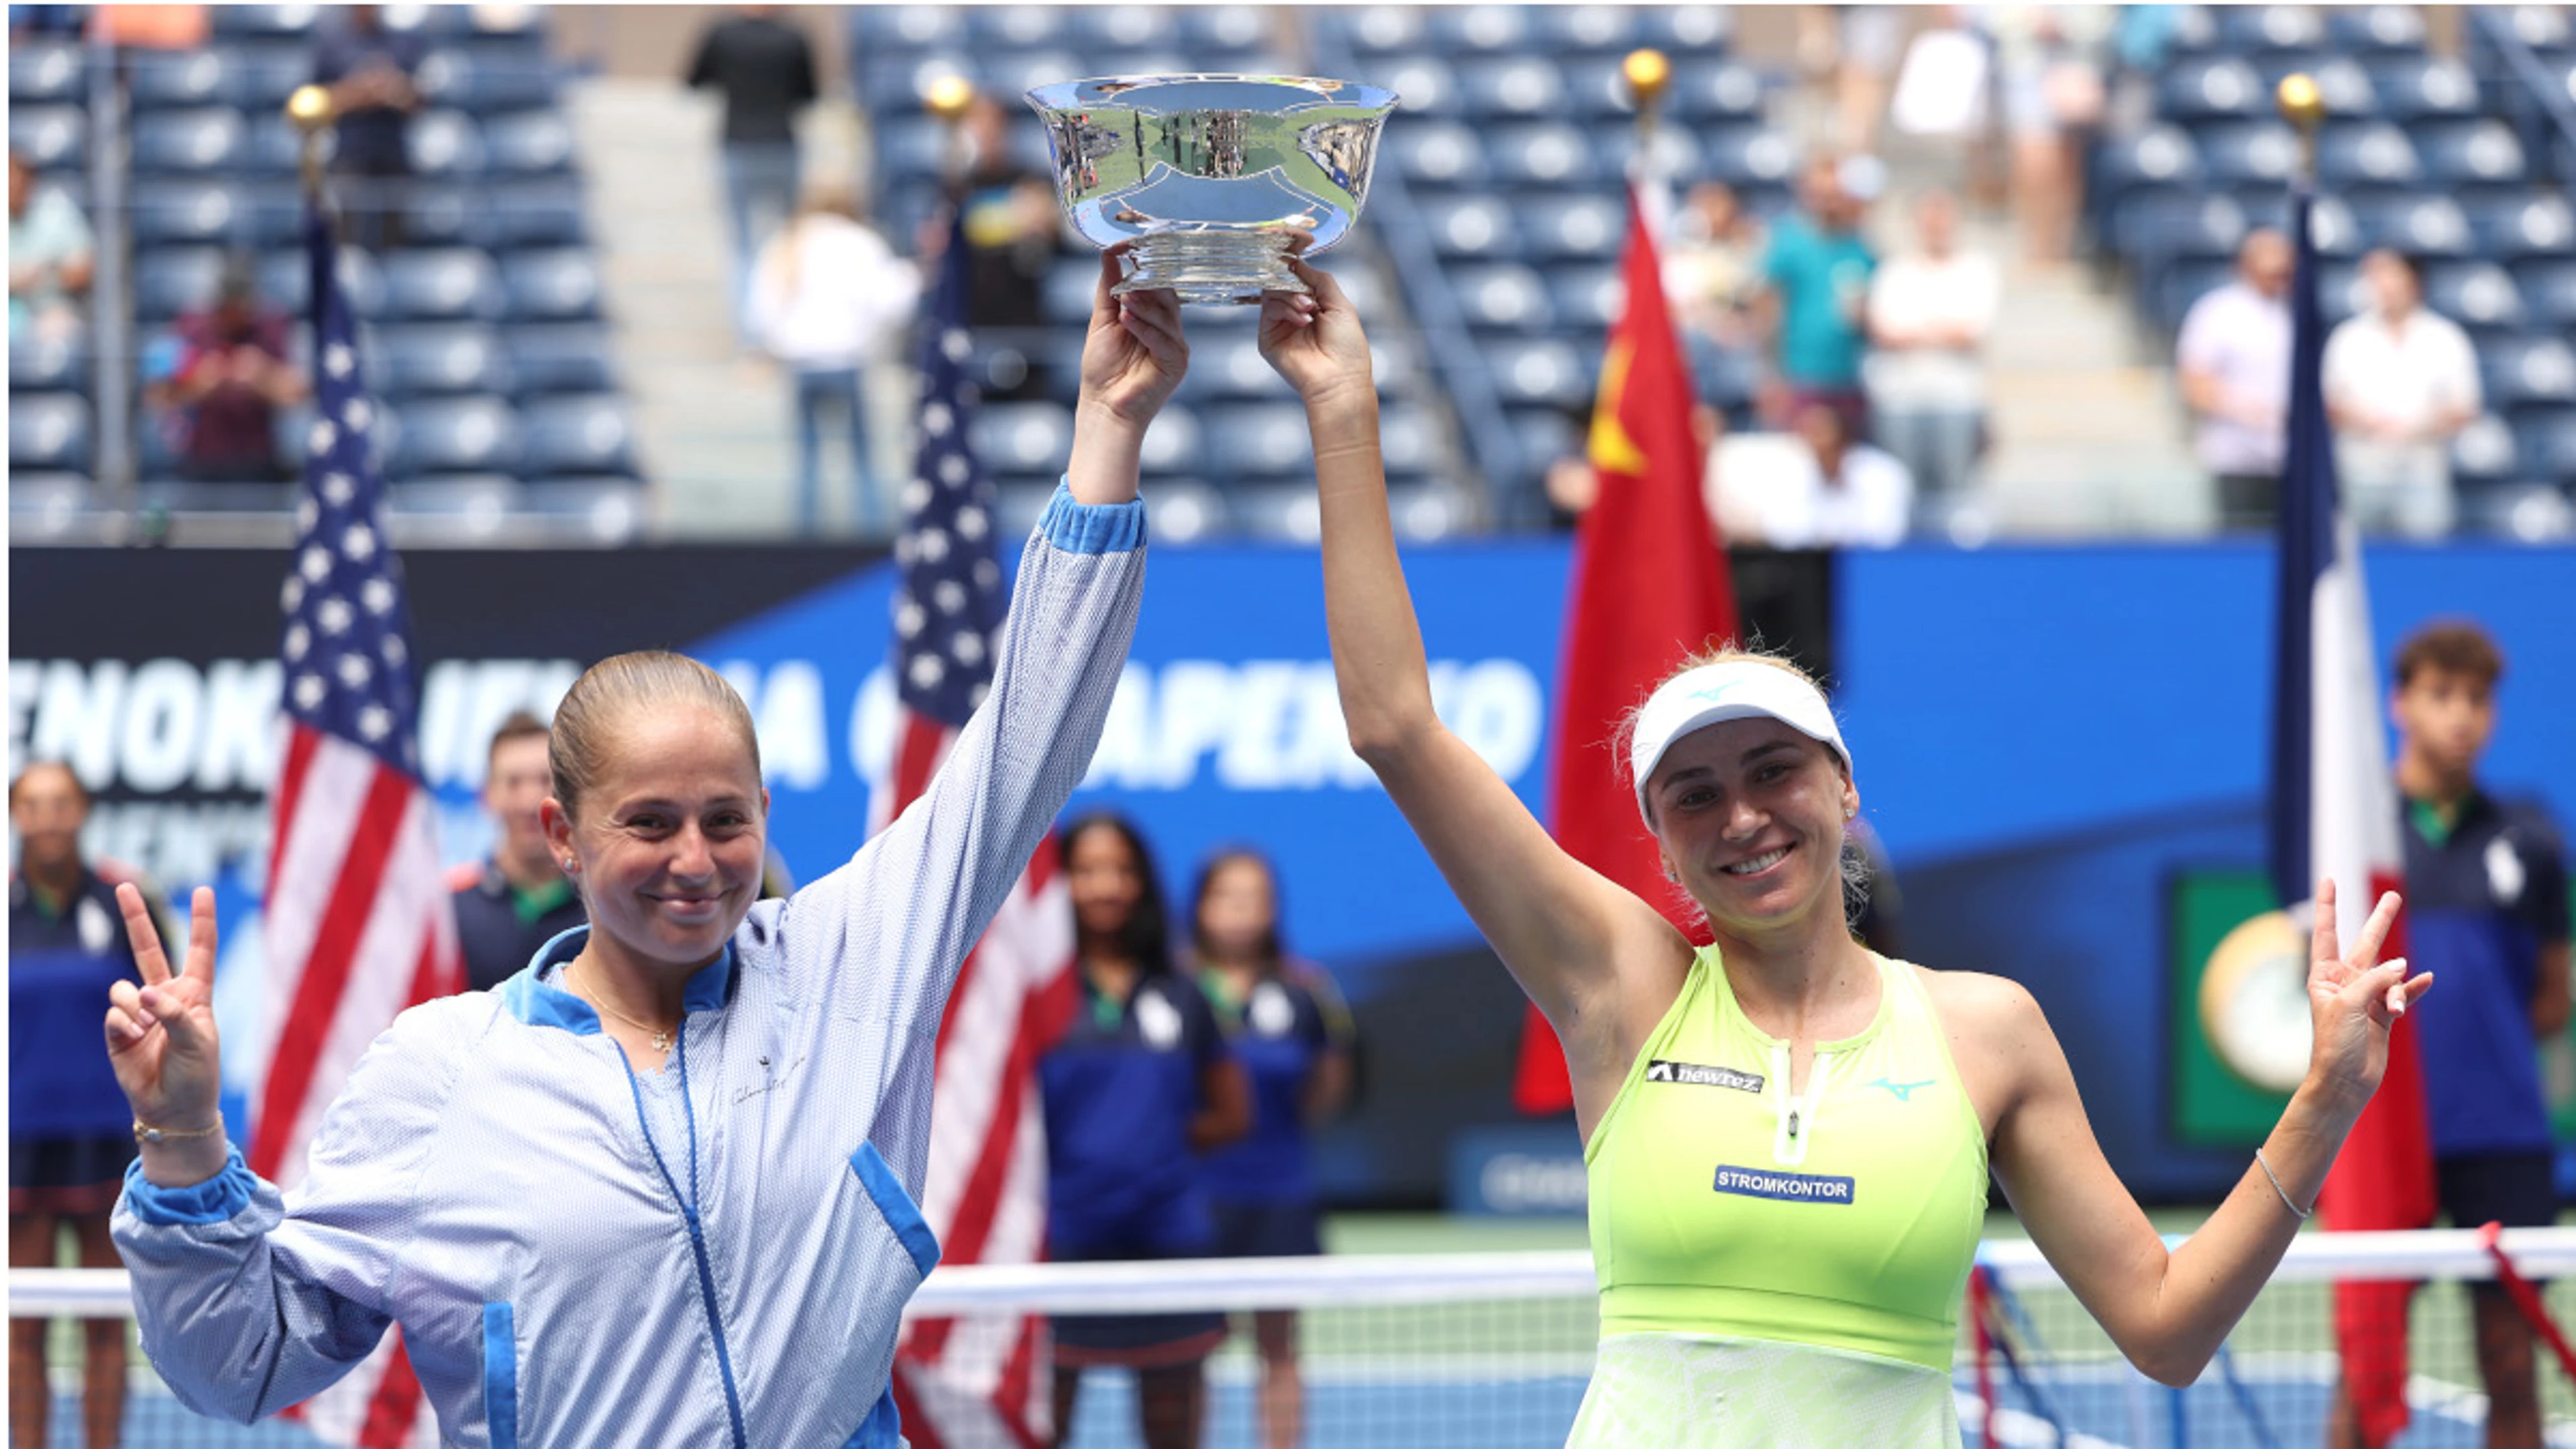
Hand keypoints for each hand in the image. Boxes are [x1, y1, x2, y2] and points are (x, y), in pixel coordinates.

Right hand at [104, 883, 224, 1135]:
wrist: (174, 1108)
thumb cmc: (197, 1073)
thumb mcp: (198, 1040)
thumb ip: (174, 1013)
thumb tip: (142, 994)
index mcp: (195, 994)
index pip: (199, 950)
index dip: (201, 921)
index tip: (204, 890)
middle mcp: (165, 996)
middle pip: (148, 949)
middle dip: (135, 917)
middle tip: (124, 885)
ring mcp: (139, 1012)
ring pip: (123, 988)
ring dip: (134, 1006)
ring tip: (147, 1029)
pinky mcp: (118, 1030)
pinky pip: (114, 1014)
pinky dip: (124, 1025)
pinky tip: (135, 1039)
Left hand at [1076, 248, 1187, 427]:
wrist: (1103, 406)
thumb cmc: (1102, 369)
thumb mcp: (1103, 320)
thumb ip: (1109, 288)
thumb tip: (1109, 255)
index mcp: (1153, 318)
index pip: (1158, 285)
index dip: (1147, 266)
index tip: (1130, 249)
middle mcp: (1168, 330)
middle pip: (1168, 295)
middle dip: (1148, 285)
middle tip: (1128, 280)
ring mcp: (1175, 347)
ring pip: (1168, 315)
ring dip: (1144, 306)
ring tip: (1123, 302)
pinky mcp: (1177, 364)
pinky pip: (1165, 340)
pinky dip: (1145, 328)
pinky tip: (1127, 321)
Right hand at [1255, 258, 1372, 409]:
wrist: (1340, 379)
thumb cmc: (1347, 348)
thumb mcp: (1340, 303)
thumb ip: (1319, 279)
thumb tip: (1297, 263)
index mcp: (1312, 306)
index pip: (1295, 278)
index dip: (1294, 267)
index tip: (1297, 256)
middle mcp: (1293, 315)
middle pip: (1280, 283)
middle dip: (1295, 284)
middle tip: (1310, 299)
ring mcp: (1279, 327)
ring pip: (1272, 293)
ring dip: (1292, 297)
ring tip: (1309, 311)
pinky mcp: (1267, 339)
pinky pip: (1268, 310)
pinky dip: (1285, 308)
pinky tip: (1302, 320)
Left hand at [2303, 879, 2430, 1117]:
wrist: (2344, 1081)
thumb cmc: (2334, 1042)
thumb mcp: (2349, 1004)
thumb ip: (2375, 980)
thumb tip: (2404, 966)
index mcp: (2324, 976)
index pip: (2326, 933)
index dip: (2327, 906)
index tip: (2328, 879)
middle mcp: (2345, 983)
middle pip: (2365, 944)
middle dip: (2379, 921)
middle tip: (2393, 896)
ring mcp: (2365, 998)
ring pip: (2391, 976)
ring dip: (2398, 988)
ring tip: (2395, 1007)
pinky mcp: (2383, 1015)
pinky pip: (2404, 994)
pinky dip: (2414, 989)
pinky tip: (2428, 980)